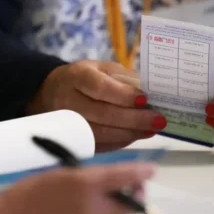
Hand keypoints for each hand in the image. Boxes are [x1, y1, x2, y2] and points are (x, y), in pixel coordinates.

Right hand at [27, 60, 166, 151]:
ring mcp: (68, 123)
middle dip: (134, 119)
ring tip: (152, 129)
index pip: (100, 87)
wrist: (54, 92)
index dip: (123, 95)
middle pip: (102, 113)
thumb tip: (153, 95)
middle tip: (158, 120)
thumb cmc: (87, 78)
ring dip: (131, 133)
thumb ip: (125, 80)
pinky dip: (122, 141)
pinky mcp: (74, 139)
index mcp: (77, 76)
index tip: (145, 100)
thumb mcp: (103, 69)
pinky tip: (138, 135)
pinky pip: (100, 144)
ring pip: (101, 133)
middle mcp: (68, 100)